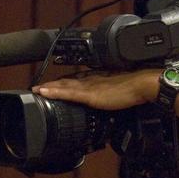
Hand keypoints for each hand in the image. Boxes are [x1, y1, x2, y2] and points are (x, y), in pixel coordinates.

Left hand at [33, 70, 157, 110]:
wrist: (142, 85)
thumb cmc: (136, 89)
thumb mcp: (121, 92)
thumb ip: (112, 93)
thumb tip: (110, 99)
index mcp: (98, 78)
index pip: (77, 79)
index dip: (64, 82)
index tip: (54, 85)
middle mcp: (91, 79)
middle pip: (67, 81)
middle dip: (53, 84)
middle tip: (38, 88)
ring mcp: (89, 86)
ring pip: (64, 86)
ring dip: (49, 88)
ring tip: (36, 90)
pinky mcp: (90, 94)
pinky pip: (67, 93)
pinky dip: (54, 92)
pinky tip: (44, 92)